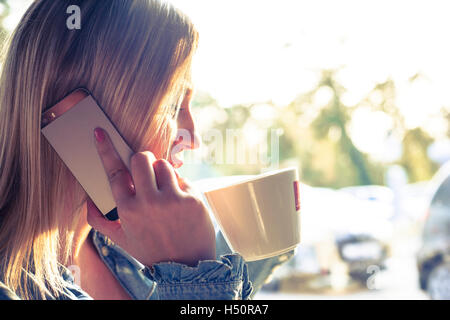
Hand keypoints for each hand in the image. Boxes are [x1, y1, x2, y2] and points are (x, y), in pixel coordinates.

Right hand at [86, 127, 215, 266]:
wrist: (186, 266)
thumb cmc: (152, 250)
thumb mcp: (122, 240)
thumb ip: (100, 221)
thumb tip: (88, 201)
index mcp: (128, 210)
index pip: (115, 172)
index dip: (106, 150)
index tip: (101, 132)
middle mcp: (149, 203)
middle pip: (141, 159)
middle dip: (142, 159)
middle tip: (146, 167)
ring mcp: (172, 200)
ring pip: (164, 165)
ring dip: (162, 172)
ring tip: (164, 190)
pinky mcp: (193, 199)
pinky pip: (183, 178)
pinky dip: (180, 186)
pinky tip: (180, 204)